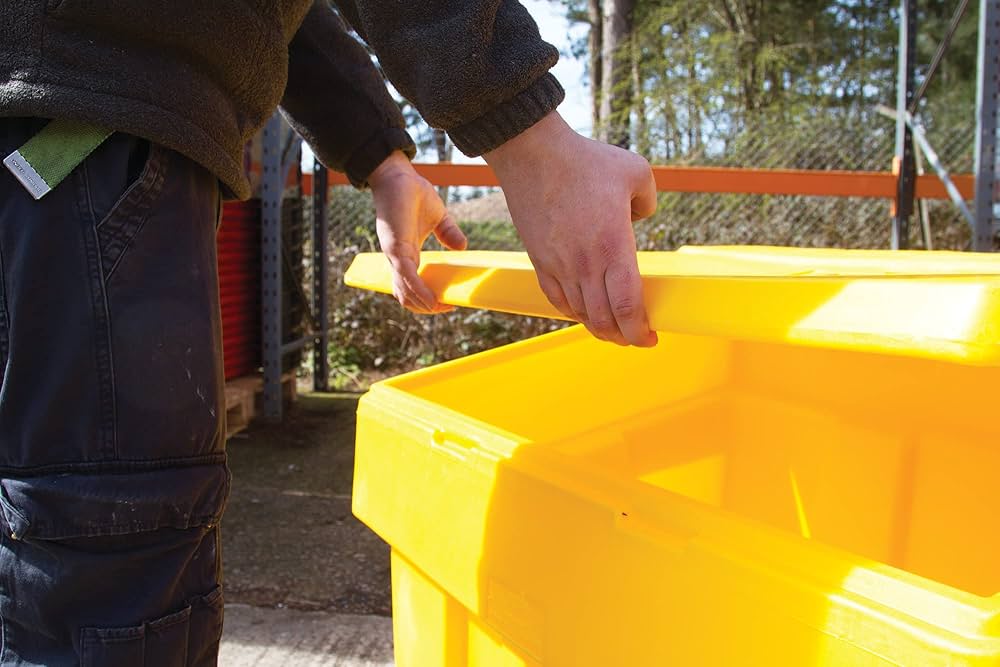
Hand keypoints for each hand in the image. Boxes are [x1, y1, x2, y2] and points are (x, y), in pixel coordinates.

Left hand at [369, 151, 466, 313]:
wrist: (397, 175)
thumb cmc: (413, 193)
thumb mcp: (438, 217)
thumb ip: (449, 233)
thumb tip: (463, 247)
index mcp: (407, 254)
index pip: (411, 286)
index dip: (426, 300)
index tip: (446, 302)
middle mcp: (398, 259)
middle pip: (406, 296)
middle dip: (426, 308)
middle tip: (447, 307)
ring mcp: (395, 255)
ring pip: (404, 292)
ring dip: (423, 305)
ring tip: (442, 307)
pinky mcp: (396, 248)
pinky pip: (407, 277)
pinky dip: (420, 292)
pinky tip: (433, 300)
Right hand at [484, 112, 657, 346]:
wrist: (533, 154)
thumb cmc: (585, 161)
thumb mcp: (637, 172)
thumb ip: (649, 202)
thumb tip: (642, 219)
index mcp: (612, 246)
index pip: (627, 306)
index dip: (640, 331)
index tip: (650, 337)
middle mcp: (584, 263)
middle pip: (604, 319)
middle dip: (623, 337)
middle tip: (636, 338)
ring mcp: (558, 265)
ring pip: (580, 314)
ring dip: (599, 328)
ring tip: (613, 329)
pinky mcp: (539, 260)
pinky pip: (557, 299)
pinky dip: (574, 313)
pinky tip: (584, 312)